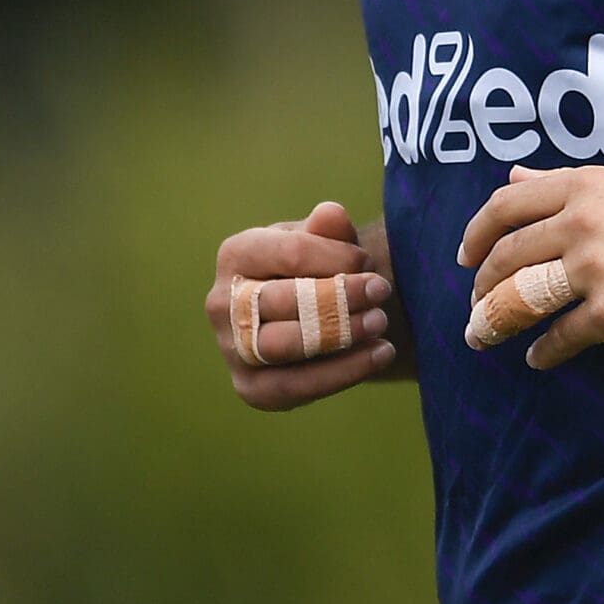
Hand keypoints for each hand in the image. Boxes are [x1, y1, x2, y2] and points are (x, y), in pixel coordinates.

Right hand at [208, 200, 398, 410]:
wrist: (310, 315)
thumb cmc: (317, 269)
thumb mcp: (324, 242)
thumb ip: (329, 228)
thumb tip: (331, 215)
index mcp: (236, 255)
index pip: (290, 253)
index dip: (337, 258)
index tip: (370, 263)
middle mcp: (222, 303)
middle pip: (284, 300)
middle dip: (340, 297)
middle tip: (382, 292)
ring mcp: (232, 348)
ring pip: (285, 345)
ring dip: (340, 335)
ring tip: (380, 324)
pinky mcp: (251, 388)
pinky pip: (295, 387)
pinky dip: (342, 373)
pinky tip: (379, 355)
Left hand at [458, 165, 603, 370]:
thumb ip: (564, 182)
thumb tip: (514, 176)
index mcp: (582, 187)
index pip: (505, 207)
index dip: (476, 234)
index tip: (466, 257)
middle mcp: (581, 223)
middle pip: (508, 257)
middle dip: (482, 286)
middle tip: (475, 307)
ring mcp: (596, 269)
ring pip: (523, 297)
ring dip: (496, 321)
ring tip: (485, 336)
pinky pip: (561, 336)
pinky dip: (544, 351)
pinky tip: (538, 357)